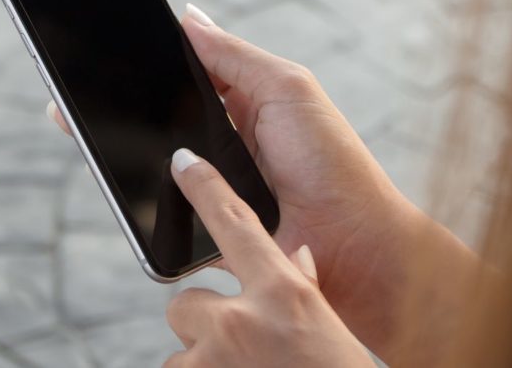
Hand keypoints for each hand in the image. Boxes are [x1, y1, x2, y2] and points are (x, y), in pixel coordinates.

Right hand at [46, 4, 473, 363]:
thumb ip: (234, 56)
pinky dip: (132, 195)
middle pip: (155, 119)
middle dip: (116, 104)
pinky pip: (156, 209)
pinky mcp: (201, 228)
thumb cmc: (332, 164)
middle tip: (70, 89)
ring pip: (148, 164)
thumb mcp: (287, 90)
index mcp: (242, 104)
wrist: (353, 247)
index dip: (144, 62)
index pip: (181, 75)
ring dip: (116, 149)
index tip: (99, 46)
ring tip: (77, 125)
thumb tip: (187, 15)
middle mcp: (221, 144)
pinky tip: (108, 176)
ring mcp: (209, 187)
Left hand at [162, 148, 374, 367]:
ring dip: (202, 366)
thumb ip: (303, 294)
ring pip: (180, 351)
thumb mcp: (331, 334)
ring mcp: (210, 359)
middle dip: (204, 327)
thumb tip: (294, 258)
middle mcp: (242, 320)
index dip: (205, 188)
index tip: (182, 163)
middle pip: (185, 303)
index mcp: (286, 295)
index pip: (235, 224)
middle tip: (238, 354)